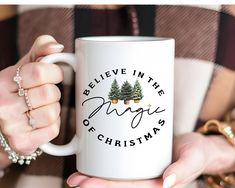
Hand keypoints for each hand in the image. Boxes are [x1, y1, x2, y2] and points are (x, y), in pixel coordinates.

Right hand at [0, 35, 63, 155]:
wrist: (3, 122)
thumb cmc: (17, 90)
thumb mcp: (24, 67)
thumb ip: (40, 50)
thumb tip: (58, 47)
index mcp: (2, 82)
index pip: (39, 72)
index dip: (54, 72)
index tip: (54, 75)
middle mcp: (3, 105)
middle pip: (49, 93)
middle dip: (53, 92)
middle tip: (44, 95)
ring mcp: (11, 127)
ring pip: (53, 112)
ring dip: (53, 109)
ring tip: (41, 108)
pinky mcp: (22, 143)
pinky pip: (53, 130)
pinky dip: (53, 125)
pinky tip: (41, 122)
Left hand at [67, 132, 233, 187]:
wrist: (196, 145)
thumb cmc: (196, 152)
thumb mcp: (193, 158)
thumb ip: (184, 169)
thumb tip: (167, 182)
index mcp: (157, 184)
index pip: (128, 187)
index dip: (107, 187)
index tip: (86, 184)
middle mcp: (146, 179)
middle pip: (117, 184)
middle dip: (95, 184)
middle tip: (73, 180)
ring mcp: (141, 170)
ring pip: (116, 177)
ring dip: (96, 177)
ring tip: (76, 175)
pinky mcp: (139, 160)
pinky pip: (121, 167)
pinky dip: (107, 166)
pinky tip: (94, 163)